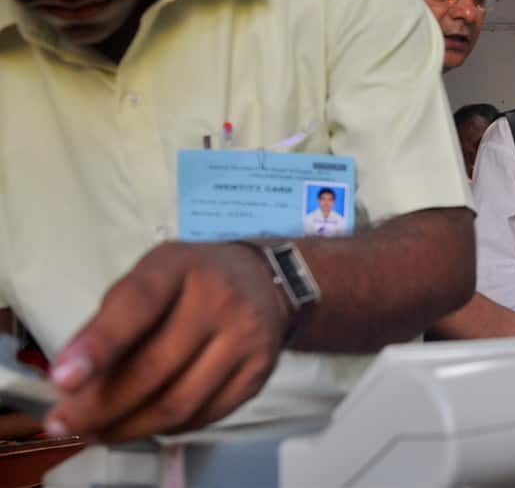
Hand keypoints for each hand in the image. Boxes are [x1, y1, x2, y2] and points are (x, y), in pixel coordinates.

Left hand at [44, 242, 290, 442]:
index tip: (62, 380)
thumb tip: (73, 382)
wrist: (269, 281)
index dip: (99, 344)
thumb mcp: (153, 273)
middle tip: (64, 425)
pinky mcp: (259, 374)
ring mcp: (246, 339)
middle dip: (100, 405)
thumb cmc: (194, 278)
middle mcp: (220, 300)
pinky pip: (203, 416)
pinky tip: (142, 424)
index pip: (138, 305)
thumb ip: (113, 317)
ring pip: (178, 403)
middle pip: (153, 368)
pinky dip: (165, 428)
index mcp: (181, 266)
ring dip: (128, 427)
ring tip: (97, 433)